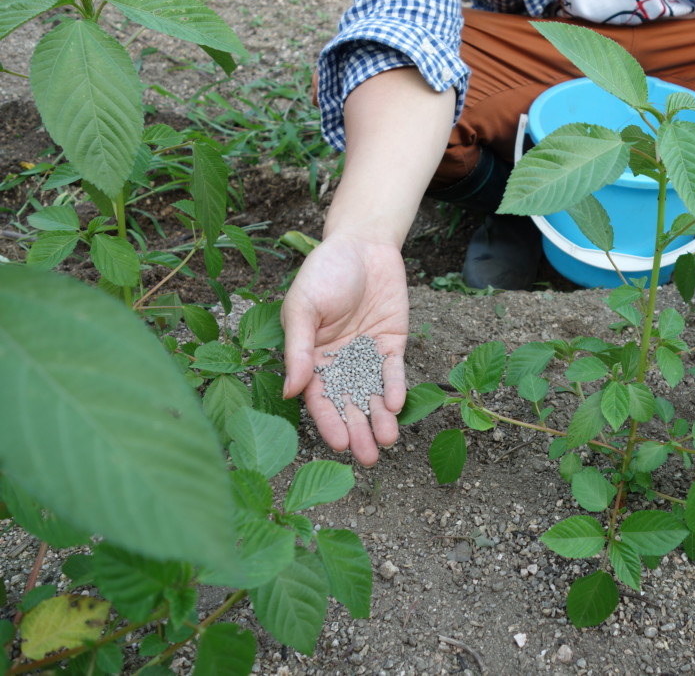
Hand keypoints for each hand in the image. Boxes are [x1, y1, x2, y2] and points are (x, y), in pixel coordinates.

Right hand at [281, 233, 408, 465]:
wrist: (362, 244)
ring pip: (373, 395)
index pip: (320, 399)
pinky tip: (396, 406)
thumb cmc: (324, 273)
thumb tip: (291, 391)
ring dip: (380, 419)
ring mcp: (367, 356)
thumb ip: (298, 348)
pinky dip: (395, 389)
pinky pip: (393, 372)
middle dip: (359, 431)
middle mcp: (340, 364)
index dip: (329, 422)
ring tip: (388, 441)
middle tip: (369, 457)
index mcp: (311, 359)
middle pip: (350, 404)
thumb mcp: (303, 306)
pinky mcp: (392, 345)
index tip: (338, 445)